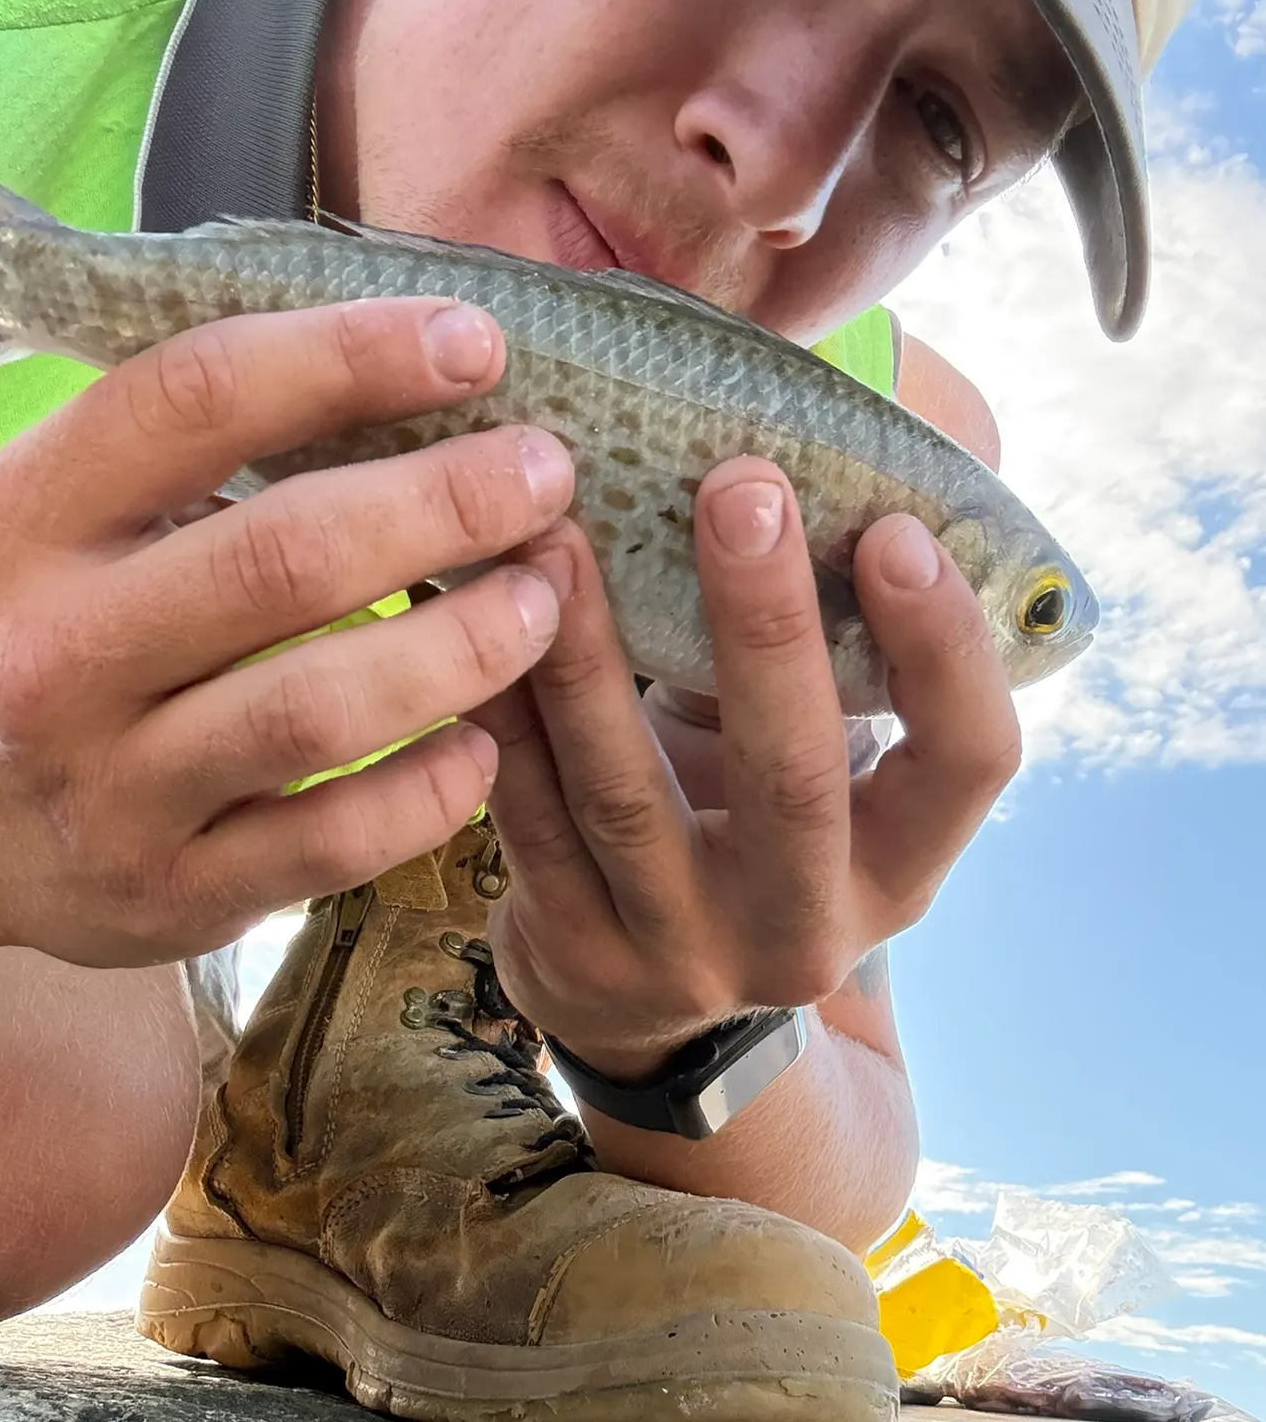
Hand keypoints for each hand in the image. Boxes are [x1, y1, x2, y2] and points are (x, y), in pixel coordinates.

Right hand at [0, 299, 573, 968]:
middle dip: (443, 504)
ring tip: (540, 600)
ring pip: (317, 710)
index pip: (193, 401)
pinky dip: (430, 789)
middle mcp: (52, 658)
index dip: (348, 358)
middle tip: (544, 475)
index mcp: (21, 522)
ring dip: (461, 646)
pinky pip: (333, 842)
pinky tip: (481, 745)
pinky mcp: (172, 895)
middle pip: (281, 559)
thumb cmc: (37, 633)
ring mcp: (110, 791)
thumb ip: (183, 445)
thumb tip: (403, 363)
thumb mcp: (54, 517)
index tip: (472, 343)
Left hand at [474, 456, 1020, 1079]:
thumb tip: (830, 439)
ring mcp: (682, 954)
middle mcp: (804, 927)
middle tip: (737, 485)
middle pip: (793, 779)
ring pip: (626, 797)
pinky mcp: (574, 955)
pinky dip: (501, 713)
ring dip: (587, 655)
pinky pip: (527, 818)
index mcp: (897, 867)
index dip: (944, 649)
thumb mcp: (814, 766)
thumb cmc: (747, 833)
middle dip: (765, 623)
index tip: (895, 528)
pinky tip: (471, 618)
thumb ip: (827, 653)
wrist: (649, 999)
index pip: (967, 763)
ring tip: (555, 535)